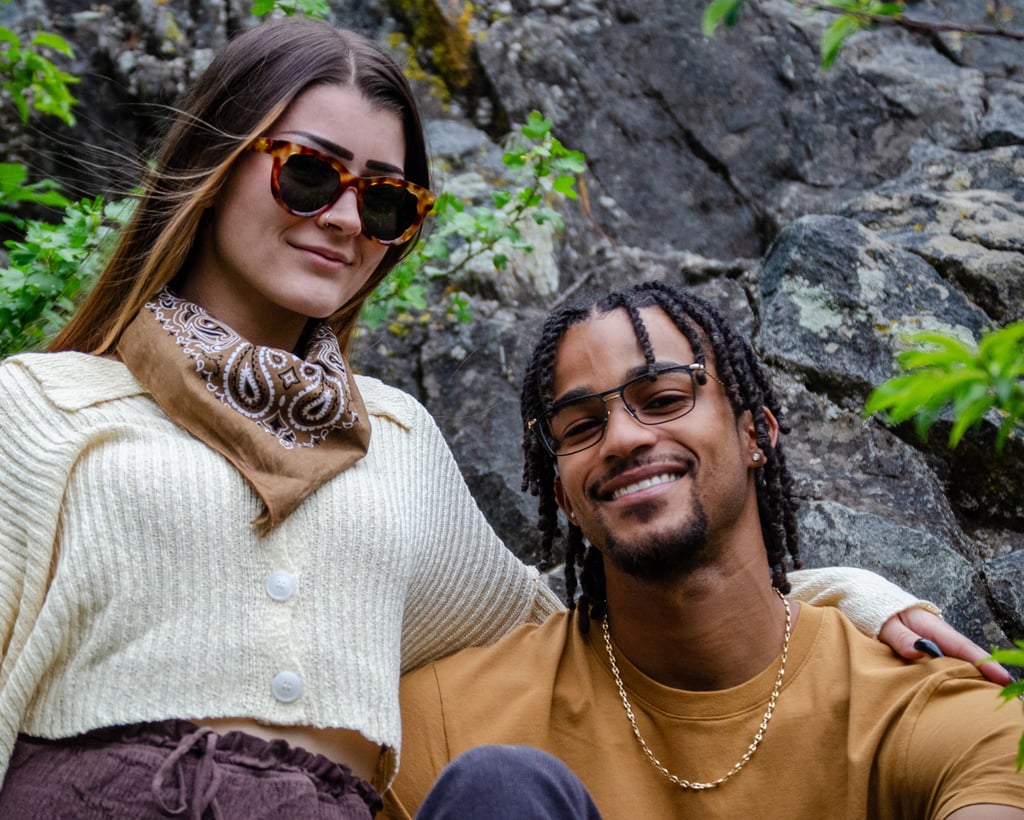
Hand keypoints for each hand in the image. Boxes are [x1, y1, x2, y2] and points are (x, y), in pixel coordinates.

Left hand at [878, 606, 1011, 685]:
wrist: (861, 599)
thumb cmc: (872, 611)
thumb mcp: (882, 623)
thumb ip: (899, 637)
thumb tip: (919, 650)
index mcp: (929, 626)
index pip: (961, 647)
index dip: (983, 663)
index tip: (1004, 679)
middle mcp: (935, 635)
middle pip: (964, 657)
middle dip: (985, 674)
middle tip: (1006, 697)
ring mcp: (930, 642)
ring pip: (955, 661)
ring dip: (971, 676)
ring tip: (990, 697)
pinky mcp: (922, 650)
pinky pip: (942, 663)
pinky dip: (954, 674)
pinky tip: (963, 688)